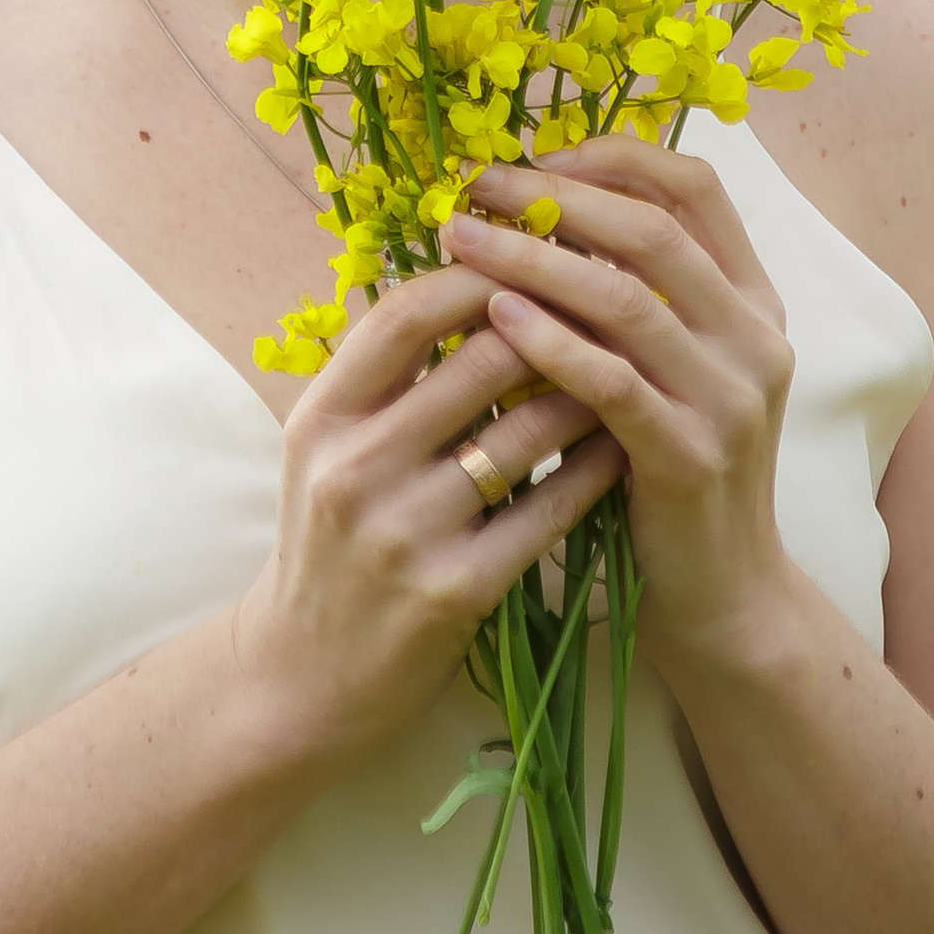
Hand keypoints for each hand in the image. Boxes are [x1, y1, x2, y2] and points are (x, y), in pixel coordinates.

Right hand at [230, 265, 623, 772]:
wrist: (302, 679)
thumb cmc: (327, 547)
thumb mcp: (325, 451)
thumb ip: (384, 377)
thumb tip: (473, 282)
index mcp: (321, 418)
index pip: (408, 313)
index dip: (483, 273)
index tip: (537, 255)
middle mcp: (355, 468)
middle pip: (481, 359)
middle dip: (556, 322)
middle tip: (610, 299)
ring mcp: (405, 533)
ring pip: (526, 432)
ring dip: (588, 391)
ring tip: (632, 365)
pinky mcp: (455, 592)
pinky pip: (548, 511)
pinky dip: (593, 471)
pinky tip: (623, 447)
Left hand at [447, 138, 799, 680]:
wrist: (719, 590)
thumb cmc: (669, 463)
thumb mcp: (665, 366)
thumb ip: (628, 294)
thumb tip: (527, 210)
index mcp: (752, 300)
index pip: (696, 187)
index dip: (614, 156)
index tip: (535, 155)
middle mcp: (755, 337)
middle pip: (653, 231)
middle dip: (555, 199)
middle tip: (475, 186)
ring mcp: (731, 397)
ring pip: (627, 298)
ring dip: (533, 260)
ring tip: (461, 239)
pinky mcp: (691, 454)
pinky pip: (613, 380)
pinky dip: (550, 341)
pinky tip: (495, 317)